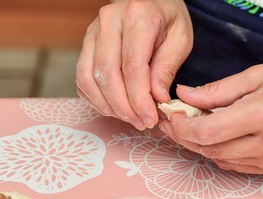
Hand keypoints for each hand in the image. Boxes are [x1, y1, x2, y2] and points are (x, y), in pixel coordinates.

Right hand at [76, 0, 192, 129]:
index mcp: (138, 16)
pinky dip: (96, 99)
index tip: (150, 118)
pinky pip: (82, 79)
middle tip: (140, 122)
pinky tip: (114, 107)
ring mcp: (93, 32)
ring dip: (108, 106)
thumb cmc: (168, 20)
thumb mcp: (180, 39)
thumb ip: (166, 68)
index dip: (139, 99)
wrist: (151, 1)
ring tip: (128, 117)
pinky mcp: (86, 44)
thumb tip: (156, 99)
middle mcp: (109, 21)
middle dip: (124, 107)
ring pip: (88, 79)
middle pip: (107, 75)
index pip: (132, 66)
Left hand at [159, 57, 262, 174]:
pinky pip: (234, 164)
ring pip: (218, 159)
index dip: (182, 127)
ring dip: (198, 145)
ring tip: (188, 127)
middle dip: (184, 137)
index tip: (172, 115)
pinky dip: (217, 152)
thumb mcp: (259, 75)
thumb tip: (184, 96)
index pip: (207, 132)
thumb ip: (216, 90)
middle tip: (172, 122)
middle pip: (209, 149)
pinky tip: (212, 137)